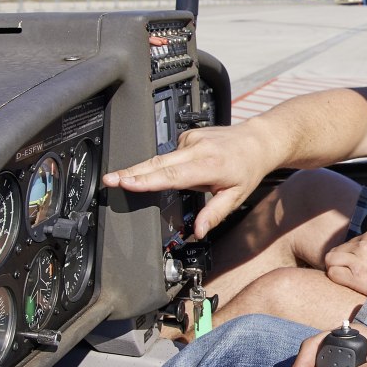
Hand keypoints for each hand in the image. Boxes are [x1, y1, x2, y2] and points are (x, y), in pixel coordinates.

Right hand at [101, 125, 270, 237]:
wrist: (257, 141)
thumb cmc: (247, 169)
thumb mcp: (236, 196)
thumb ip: (215, 214)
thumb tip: (199, 231)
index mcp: (208, 165)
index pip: (172, 175)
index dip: (146, 180)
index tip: (125, 182)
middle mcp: (197, 149)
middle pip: (157, 162)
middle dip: (131, 172)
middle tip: (109, 179)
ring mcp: (191, 139)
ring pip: (161, 157)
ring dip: (147, 170)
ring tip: (128, 179)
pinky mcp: (188, 135)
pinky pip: (171, 153)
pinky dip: (168, 163)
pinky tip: (179, 169)